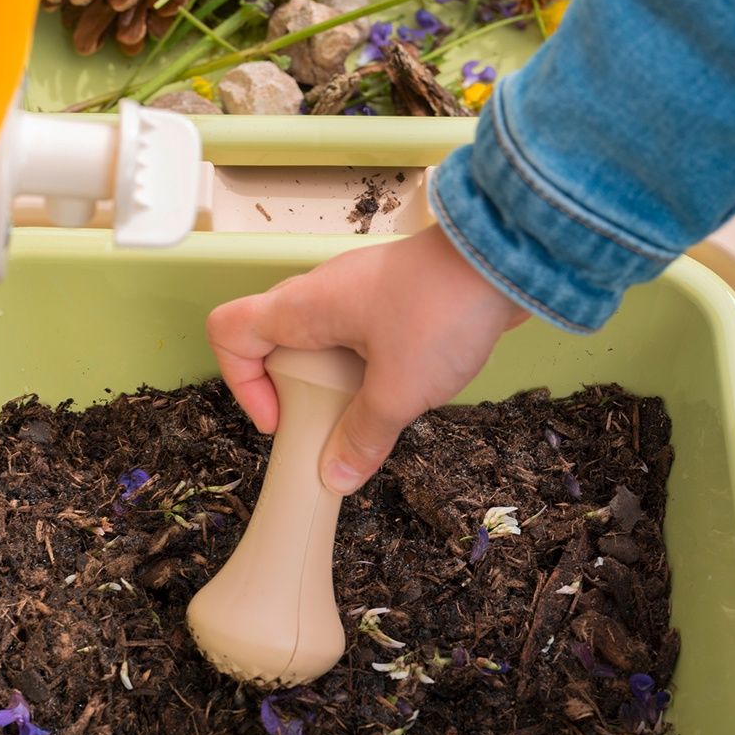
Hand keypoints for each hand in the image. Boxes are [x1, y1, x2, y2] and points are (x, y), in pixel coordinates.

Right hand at [207, 225, 526, 493]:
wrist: (506, 258)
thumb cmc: (443, 308)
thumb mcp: (397, 391)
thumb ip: (362, 436)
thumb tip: (336, 475)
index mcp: (302, 307)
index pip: (229, 331)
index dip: (240, 383)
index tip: (280, 419)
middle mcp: (321, 292)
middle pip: (273, 341)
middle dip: (292, 390)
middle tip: (327, 421)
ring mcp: (358, 290)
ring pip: (319, 340)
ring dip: (334, 380)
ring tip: (371, 408)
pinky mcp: (392, 296)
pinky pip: (358, 335)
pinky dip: (366, 366)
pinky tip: (403, 385)